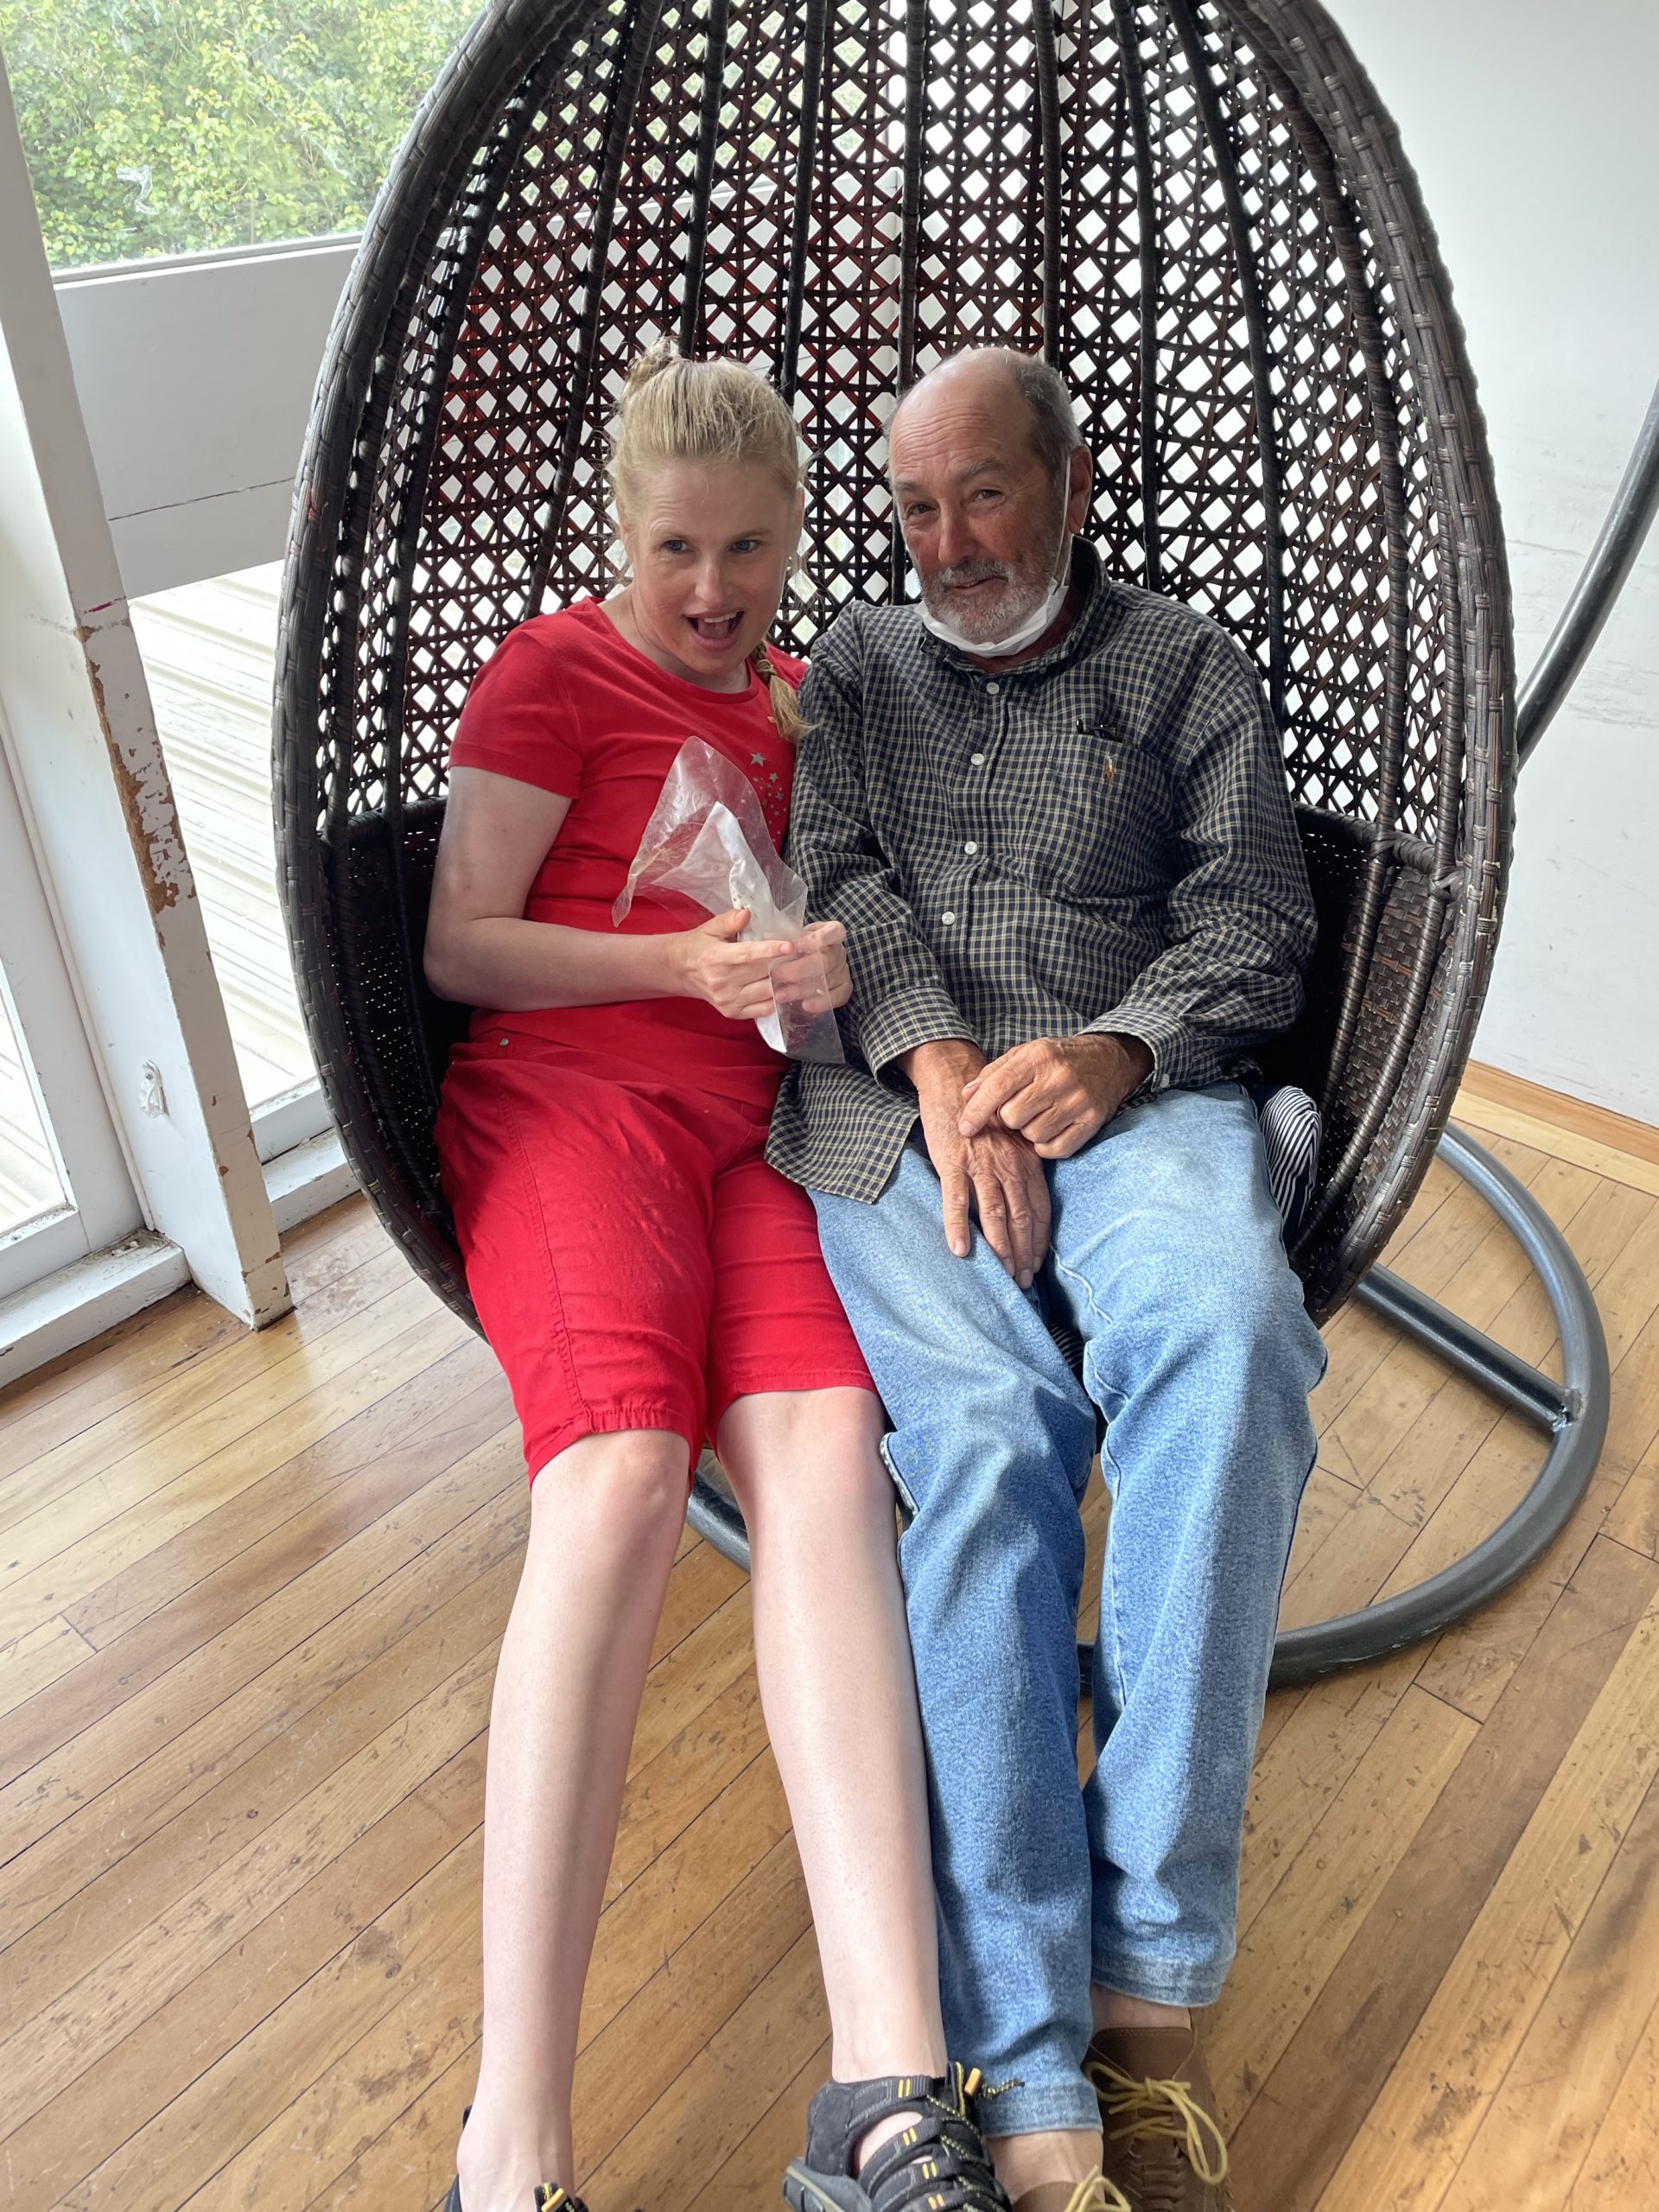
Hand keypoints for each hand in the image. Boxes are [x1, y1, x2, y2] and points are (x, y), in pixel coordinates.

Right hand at [666, 909, 792, 1020]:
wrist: (681, 971)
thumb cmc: (701, 946)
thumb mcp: (711, 928)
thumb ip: (729, 920)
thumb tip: (747, 913)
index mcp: (715, 958)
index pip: (746, 955)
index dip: (769, 950)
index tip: (789, 946)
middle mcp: (720, 982)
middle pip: (760, 973)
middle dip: (782, 963)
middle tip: (797, 954)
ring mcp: (726, 1000)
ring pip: (766, 992)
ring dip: (782, 981)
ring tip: (791, 969)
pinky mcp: (732, 1012)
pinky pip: (763, 1009)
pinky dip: (775, 999)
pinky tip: (780, 986)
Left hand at [769, 918, 851, 1013]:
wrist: (808, 962)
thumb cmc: (798, 946)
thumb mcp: (794, 936)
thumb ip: (788, 938)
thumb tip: (773, 942)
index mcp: (832, 932)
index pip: (833, 932)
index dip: (817, 940)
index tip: (797, 946)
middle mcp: (840, 951)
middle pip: (825, 960)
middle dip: (799, 969)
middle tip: (777, 974)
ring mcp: (843, 970)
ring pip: (827, 981)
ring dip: (802, 989)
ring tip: (780, 995)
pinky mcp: (845, 988)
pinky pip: (837, 997)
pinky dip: (821, 1003)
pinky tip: (805, 1005)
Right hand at [901, 1039, 1051, 1286]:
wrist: (955, 1083)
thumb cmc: (985, 1116)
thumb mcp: (1013, 1140)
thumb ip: (1022, 1169)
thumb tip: (1026, 1206)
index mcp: (1026, 1161)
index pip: (1039, 1208)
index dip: (1039, 1240)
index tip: (1037, 1265)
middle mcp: (1008, 1166)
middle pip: (1020, 1217)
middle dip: (1023, 1253)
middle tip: (1022, 1282)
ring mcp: (981, 1165)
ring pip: (994, 1214)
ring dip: (1000, 1248)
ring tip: (1002, 1275)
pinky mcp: (952, 1163)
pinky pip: (956, 1200)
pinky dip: (957, 1227)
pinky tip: (961, 1251)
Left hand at [957, 1032, 1152, 1159]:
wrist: (1109, 1060)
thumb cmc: (1059, 1059)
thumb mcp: (1026, 1054)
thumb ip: (994, 1074)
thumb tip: (966, 1096)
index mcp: (1038, 1056)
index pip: (998, 1087)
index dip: (976, 1111)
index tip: (965, 1127)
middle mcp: (1059, 1078)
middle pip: (1012, 1117)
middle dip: (1009, 1118)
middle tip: (1021, 1108)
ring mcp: (1078, 1101)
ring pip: (1033, 1135)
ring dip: (1029, 1131)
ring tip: (1040, 1115)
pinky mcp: (1092, 1121)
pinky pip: (1055, 1149)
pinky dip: (1046, 1145)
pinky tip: (1052, 1128)